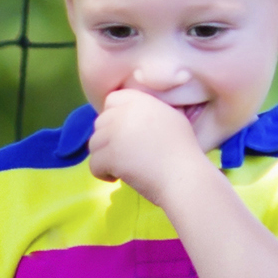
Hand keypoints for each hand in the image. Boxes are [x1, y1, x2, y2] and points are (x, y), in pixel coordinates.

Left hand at [84, 86, 216, 204]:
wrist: (184, 177)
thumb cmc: (183, 152)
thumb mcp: (172, 118)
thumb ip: (150, 110)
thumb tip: (132, 113)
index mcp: (141, 101)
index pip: (112, 99)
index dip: (114, 116)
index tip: (123, 133)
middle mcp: (126, 113)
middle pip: (100, 122)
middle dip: (108, 139)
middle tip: (123, 154)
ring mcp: (116, 134)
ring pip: (94, 144)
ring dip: (104, 157)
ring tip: (121, 168)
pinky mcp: (110, 155)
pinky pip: (93, 164)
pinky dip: (102, 174)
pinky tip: (117, 178)